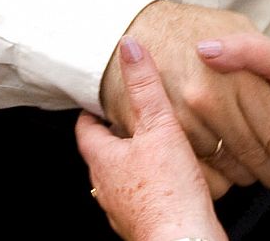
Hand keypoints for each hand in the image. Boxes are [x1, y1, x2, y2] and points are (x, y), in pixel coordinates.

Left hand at [77, 37, 227, 240]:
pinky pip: (140, 195)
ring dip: (133, 160)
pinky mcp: (144, 222)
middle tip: (130, 115)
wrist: (183, 240)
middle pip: (103, 155)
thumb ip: (145, 87)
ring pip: (122, 177)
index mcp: (104, 162)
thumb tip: (129, 47)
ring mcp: (123, 209)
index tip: (96, 99)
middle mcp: (107, 188)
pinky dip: (150, 182)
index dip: (91, 112)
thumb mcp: (158, 127)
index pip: (86, 131)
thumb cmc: (168, 191)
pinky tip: (170, 176)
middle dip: (115, 134)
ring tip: (153, 143)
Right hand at [100, 2, 269, 197]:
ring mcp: (187, 119)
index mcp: (238, 74)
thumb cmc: (191, 27)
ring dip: (246, 176)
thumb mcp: (237, 24)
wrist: (139, 29)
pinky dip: (217, 179)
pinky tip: (227, 173)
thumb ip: (254, 48)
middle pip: (254, 154)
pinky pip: (199, 172)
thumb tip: (265, 73)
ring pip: (228, 167)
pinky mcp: (165, 134)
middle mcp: (211, 98)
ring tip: (259, 175)